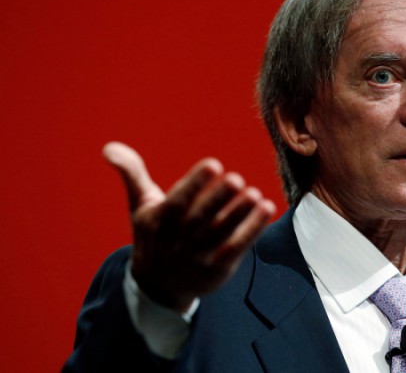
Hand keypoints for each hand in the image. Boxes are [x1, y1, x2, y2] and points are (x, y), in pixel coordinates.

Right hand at [103, 142, 275, 311]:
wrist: (157, 287)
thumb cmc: (153, 235)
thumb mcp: (141, 205)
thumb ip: (132, 174)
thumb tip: (109, 147)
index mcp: (159, 221)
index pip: (178, 201)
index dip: (195, 183)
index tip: (213, 164)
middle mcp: (178, 240)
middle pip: (200, 219)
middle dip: (218, 199)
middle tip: (236, 179)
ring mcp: (198, 256)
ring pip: (221, 233)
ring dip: (240, 214)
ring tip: (255, 195)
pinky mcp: (218, 268)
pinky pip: (236, 248)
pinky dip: (252, 230)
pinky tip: (266, 208)